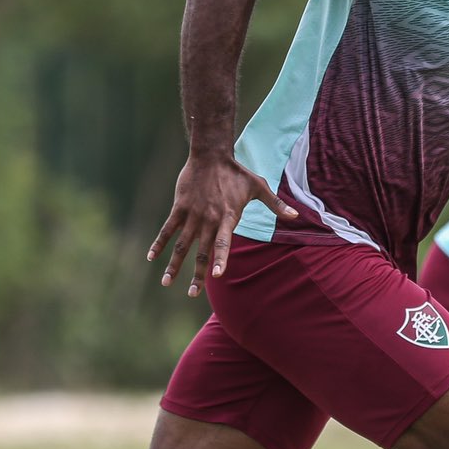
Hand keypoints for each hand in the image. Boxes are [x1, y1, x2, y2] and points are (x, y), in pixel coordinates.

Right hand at [148, 153, 295, 295]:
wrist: (211, 154)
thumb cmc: (237, 173)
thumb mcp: (259, 187)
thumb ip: (276, 205)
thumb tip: (296, 216)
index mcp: (228, 216)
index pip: (223, 242)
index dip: (220, 259)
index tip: (217, 276)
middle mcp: (209, 219)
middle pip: (202, 251)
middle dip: (198, 274)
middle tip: (193, 294)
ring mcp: (192, 214)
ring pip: (181, 244)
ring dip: (174, 265)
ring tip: (167, 282)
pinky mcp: (179, 207)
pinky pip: (167, 229)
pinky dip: (159, 243)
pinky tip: (151, 257)